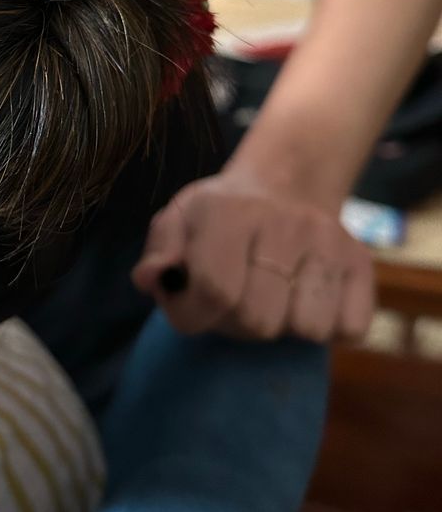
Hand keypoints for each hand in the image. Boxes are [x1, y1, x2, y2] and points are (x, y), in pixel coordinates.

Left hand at [131, 166, 374, 342]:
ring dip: (283, 326)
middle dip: (236, 323)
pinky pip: (350, 330)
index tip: (190, 309)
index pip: (214, 291)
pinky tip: (305, 300)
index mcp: (230, 212)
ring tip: (270, 298)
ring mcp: (329, 243)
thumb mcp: (179, 219)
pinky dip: (327, 328)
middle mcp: (285, 224)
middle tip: (234, 299)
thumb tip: (149, 279)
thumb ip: (160, 252)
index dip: (193, 315)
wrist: (286, 181)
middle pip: (259, 320)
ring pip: (307, 329)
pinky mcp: (362, 264)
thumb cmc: (223, 213)